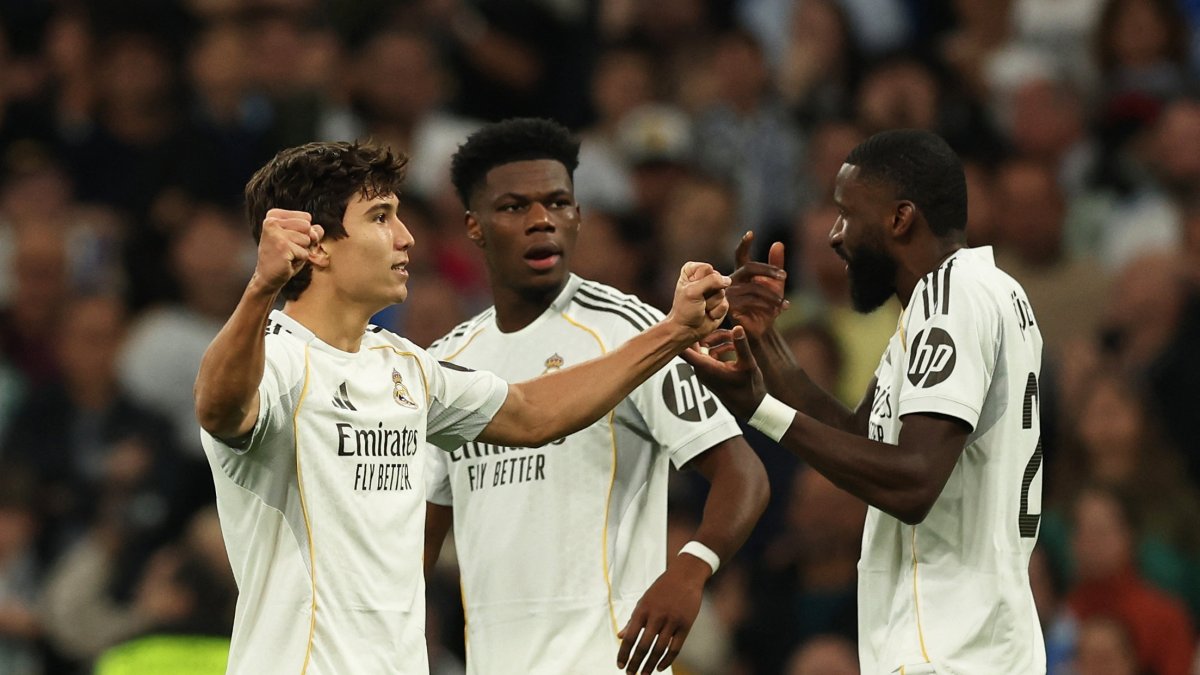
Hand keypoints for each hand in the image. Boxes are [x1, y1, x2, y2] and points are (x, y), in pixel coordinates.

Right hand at [255, 209, 322, 290]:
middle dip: (304, 241)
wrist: (267, 277)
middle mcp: (272, 222)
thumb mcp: (297, 239)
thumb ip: (311, 230)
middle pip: (307, 226)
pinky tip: (287, 262)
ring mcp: (276, 235)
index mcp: (273, 216)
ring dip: (301, 251)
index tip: (288, 240)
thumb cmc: (282, 256)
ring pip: (307, 240)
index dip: (304, 231)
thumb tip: (319, 230)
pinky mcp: (283, 248)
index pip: (306, 217)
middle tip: (288, 249)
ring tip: (287, 255)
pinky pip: (305, 253)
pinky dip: (300, 260)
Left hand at [616, 554, 707, 672]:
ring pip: (659, 650)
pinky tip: (660, 667)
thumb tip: (620, 636)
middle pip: (643, 646)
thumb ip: (633, 620)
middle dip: (635, 663)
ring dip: (650, 665)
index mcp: (642, 609)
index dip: (624, 653)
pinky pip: (675, 648)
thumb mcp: (644, 600)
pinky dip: (667, 660)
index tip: (620, 665)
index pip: (630, 637)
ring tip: (644, 674)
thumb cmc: (661, 589)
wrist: (685, 575)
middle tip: (630, 674)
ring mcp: (672, 621)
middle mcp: (656, 616)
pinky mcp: (686, 625)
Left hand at [666, 262, 730, 342]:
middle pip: (717, 279)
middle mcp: (704, 278)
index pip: (707, 268)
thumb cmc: (685, 310)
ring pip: (722, 292)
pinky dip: (716, 311)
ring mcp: (713, 290)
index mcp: (692, 271)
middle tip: (698, 300)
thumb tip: (728, 280)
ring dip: (711, 303)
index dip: (701, 281)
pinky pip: (725, 304)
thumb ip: (711, 281)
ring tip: (702, 307)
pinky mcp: (721, 302)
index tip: (692, 289)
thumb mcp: (693, 291)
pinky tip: (708, 314)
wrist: (687, 330)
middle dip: (709, 293)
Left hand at [680, 325, 766, 418]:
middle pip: (696, 344)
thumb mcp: (748, 364)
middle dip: (709, 333)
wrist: (749, 406)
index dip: (682, 336)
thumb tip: (737, 327)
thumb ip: (741, 345)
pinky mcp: (709, 371)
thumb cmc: (749, 388)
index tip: (686, 324)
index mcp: (706, 367)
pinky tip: (732, 347)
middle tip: (727, 332)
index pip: (685, 351)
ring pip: (703, 348)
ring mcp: (704, 371)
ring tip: (733, 338)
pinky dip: (719, 347)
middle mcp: (701, 369)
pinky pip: (708, 354)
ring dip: (717, 340)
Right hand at [727, 232, 787, 340]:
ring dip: (773, 295)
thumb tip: (778, 243)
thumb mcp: (775, 285)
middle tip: (784, 276)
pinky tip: (779, 310)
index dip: (744, 244)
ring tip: (785, 303)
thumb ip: (776, 265)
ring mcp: (730, 294)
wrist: (763, 331)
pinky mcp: (730, 307)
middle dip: (769, 270)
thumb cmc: (767, 307)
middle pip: (750, 268)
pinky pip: (752, 301)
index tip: (750, 233)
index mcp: (742, 274)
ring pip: (755, 288)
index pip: (740, 255)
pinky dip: (768, 305)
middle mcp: (733, 281)